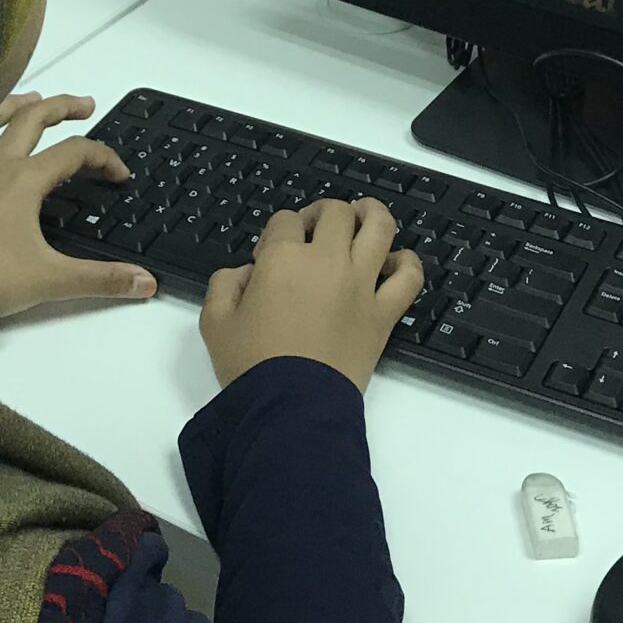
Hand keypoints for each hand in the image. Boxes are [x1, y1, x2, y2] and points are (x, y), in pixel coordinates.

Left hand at [0, 93, 156, 318]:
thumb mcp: (55, 279)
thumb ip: (103, 278)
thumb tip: (148, 282)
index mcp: (25, 180)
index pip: (74, 152)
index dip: (103, 157)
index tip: (120, 175)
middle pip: (30, 121)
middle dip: (60, 106)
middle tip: (85, 104)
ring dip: (7, 108)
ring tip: (27, 100)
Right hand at [199, 198, 423, 392]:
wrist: (290, 409)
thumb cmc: (250, 365)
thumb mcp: (214, 321)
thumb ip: (224, 284)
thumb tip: (247, 272)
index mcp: (284, 258)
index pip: (285, 220)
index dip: (276, 233)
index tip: (267, 256)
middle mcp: (327, 261)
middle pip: (335, 213)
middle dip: (320, 214)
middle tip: (312, 232)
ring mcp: (361, 285)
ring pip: (380, 228)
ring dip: (371, 214)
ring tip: (363, 217)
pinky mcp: (383, 313)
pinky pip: (408, 277)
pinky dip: (407, 263)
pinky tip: (394, 262)